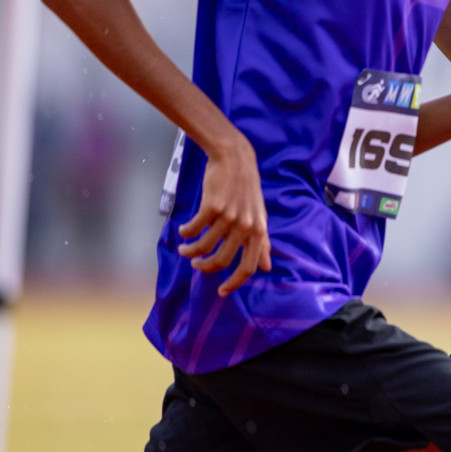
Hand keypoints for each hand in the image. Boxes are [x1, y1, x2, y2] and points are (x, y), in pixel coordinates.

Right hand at [177, 131, 271, 296]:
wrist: (235, 159)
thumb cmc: (246, 190)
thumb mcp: (259, 216)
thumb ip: (262, 242)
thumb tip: (267, 268)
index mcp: (259, 231)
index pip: (248, 266)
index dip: (234, 283)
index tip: (221, 292)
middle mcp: (246, 226)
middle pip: (222, 261)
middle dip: (205, 267)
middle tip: (195, 264)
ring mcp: (229, 216)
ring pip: (204, 246)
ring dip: (190, 250)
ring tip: (184, 247)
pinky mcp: (213, 207)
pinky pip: (194, 229)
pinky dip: (186, 234)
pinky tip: (183, 231)